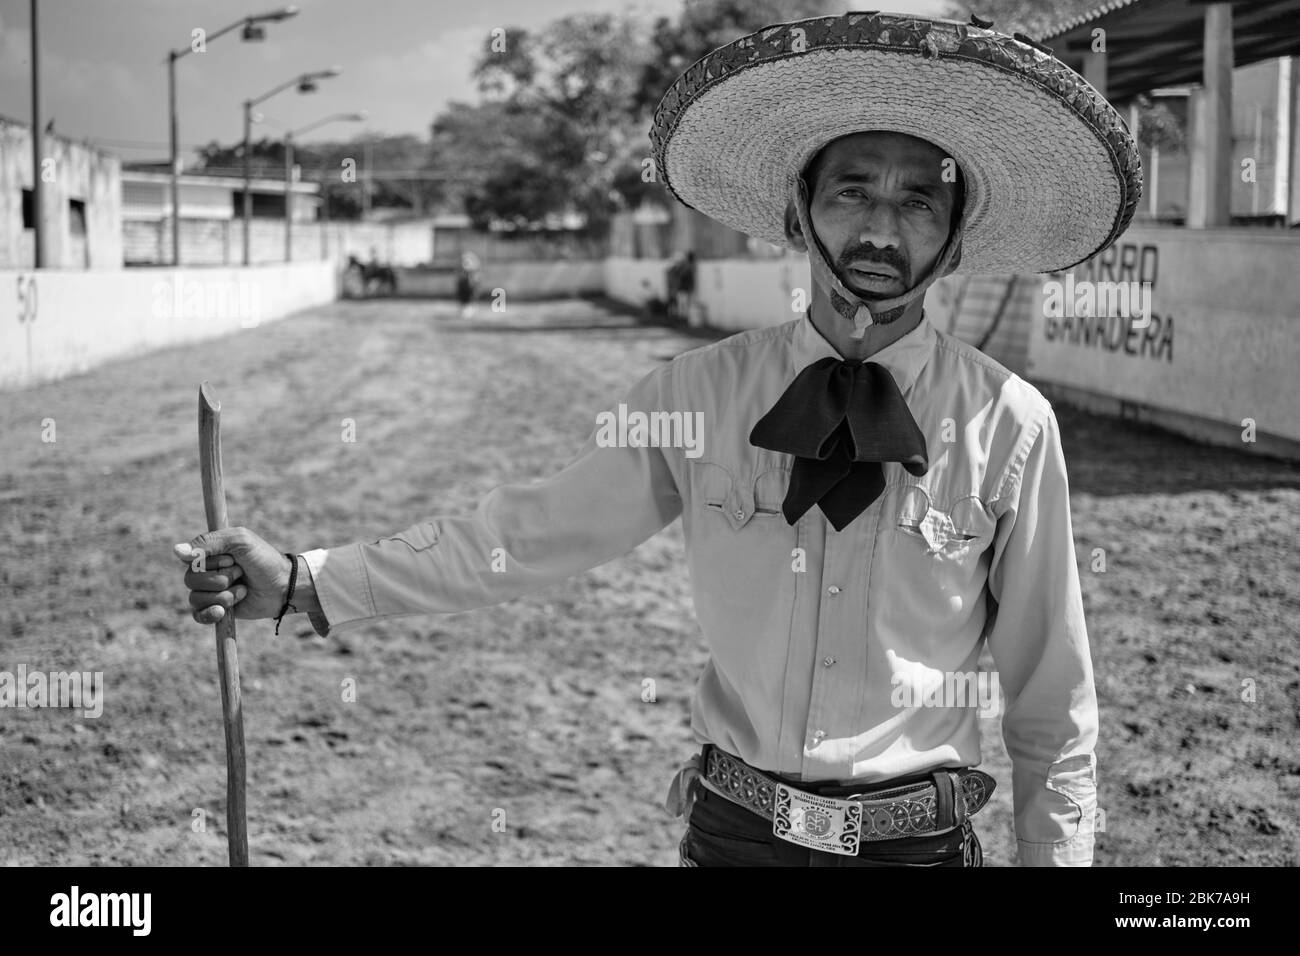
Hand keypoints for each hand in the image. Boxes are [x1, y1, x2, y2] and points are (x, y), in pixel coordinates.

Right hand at [175, 528, 290, 625]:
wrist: (283, 586)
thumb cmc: (264, 559)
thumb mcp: (240, 541)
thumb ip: (209, 542)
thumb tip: (176, 551)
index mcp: (209, 553)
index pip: (190, 559)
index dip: (211, 563)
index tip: (232, 559)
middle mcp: (206, 572)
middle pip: (191, 580)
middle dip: (220, 579)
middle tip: (241, 574)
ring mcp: (210, 592)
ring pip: (196, 598)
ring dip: (223, 596)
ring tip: (242, 591)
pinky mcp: (216, 610)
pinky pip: (198, 615)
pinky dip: (209, 614)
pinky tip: (222, 612)